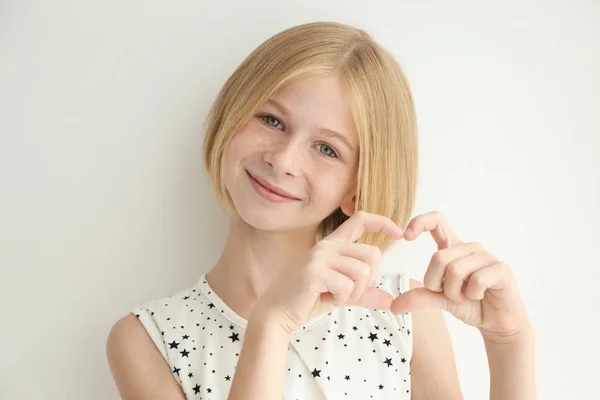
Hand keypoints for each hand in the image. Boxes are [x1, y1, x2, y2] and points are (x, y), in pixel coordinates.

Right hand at [253, 211, 403, 334]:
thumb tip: (390, 300)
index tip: (399, 233)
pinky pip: (348, 285)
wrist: (277, 312)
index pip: (361, 219)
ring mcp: (320, 257)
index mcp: (332, 245)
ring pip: (363, 271)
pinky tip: (325, 299)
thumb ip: (364, 293)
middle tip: (348, 291)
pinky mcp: (315, 271)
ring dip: (355, 291)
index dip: (383, 222)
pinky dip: (342, 298)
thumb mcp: (341, 294)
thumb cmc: (307, 300)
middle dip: (368, 279)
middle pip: (372, 254)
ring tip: (334, 295)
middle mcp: (327, 246)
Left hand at [390, 211, 529, 341]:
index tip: (406, 236)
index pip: (436, 221)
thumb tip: (394, 306)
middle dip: (436, 284)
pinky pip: (477, 280)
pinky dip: (472, 295)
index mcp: (453, 247)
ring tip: (465, 297)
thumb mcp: (438, 299)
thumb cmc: (468, 304)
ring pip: (456, 270)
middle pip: (439, 257)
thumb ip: (419, 297)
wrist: (496, 322)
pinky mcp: (501, 269)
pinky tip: (480, 296)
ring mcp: (487, 257)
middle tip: (448, 295)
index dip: (419, 222)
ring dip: (455, 293)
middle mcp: (469, 248)